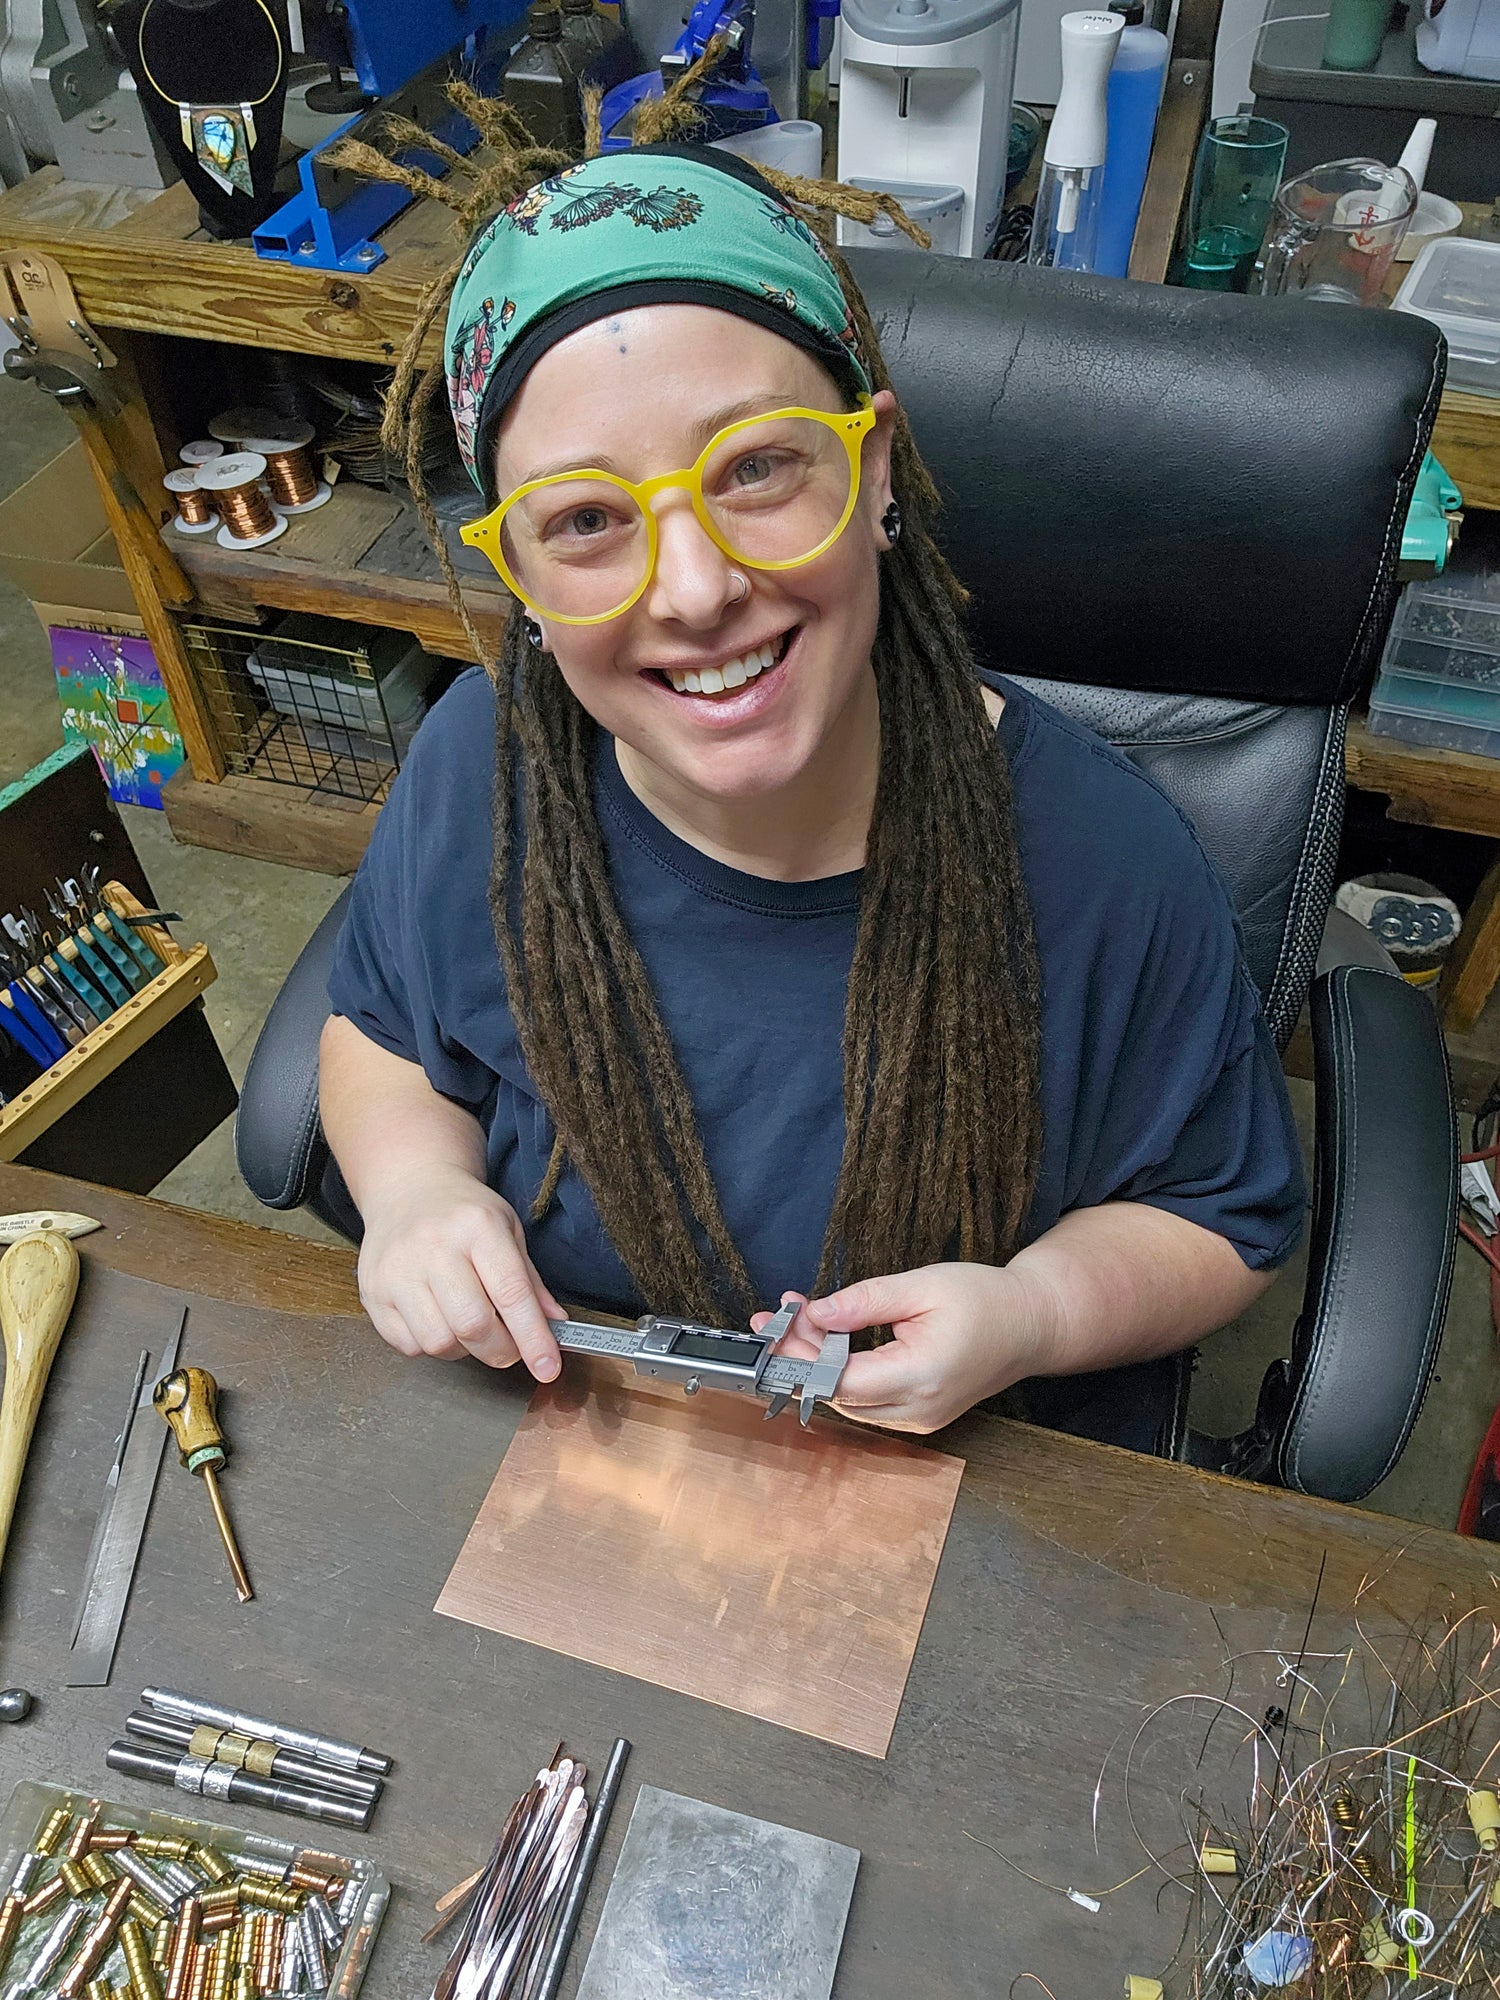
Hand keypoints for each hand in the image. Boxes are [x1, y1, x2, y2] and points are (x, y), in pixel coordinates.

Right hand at [356, 1165, 562, 1377]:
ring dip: (464, 1349)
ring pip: (439, 1342)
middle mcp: (433, 1246)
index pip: (511, 1293)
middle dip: (500, 1351)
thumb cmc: (464, 1213)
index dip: (533, 1338)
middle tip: (509, 1347)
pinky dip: (432, 1345)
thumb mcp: (508, 1230)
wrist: (409, 1189)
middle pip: (472, 1325)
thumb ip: (530, 1281)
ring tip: (469, 1325)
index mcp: (477, 1226)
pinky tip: (439, 1319)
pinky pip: (409, 1345)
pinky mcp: (373, 1292)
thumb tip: (555, 1327)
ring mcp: (397, 1270)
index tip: (548, 1368)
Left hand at [755, 1264, 1053, 1434]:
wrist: (1031, 1325)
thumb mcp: (922, 1286)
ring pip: (850, 1401)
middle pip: (839, 1394)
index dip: (801, 1356)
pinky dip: (842, 1373)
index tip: (775, 1325)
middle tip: (779, 1316)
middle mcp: (919, 1409)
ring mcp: (920, 1419)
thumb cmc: (985, 1300)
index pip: (841, 1380)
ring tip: (801, 1320)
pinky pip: (868, 1401)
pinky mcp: (919, 1416)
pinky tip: (828, 1340)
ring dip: (818, 1364)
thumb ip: (865, 1301)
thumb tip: (815, 1313)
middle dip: (802, 1355)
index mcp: (922, 1375)